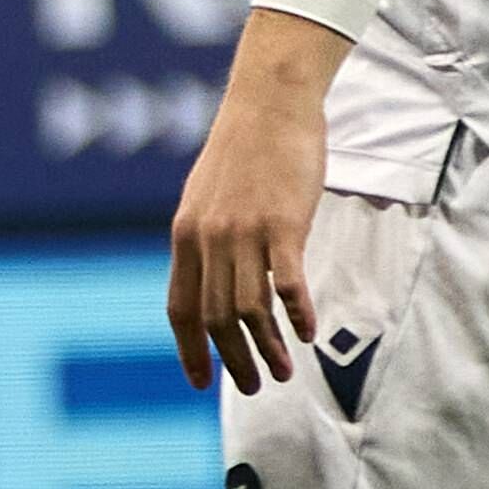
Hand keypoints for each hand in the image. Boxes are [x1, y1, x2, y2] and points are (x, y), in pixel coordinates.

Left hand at [166, 12, 339, 393]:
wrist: (268, 102)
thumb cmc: (244, 149)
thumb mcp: (206, 196)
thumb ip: (205, 238)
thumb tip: (210, 281)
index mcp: (185, 234)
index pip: (179, 307)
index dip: (189, 349)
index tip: (200, 382)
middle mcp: (208, 237)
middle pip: (215, 317)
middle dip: (235, 360)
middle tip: (256, 386)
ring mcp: (244, 231)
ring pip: (250, 308)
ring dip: (268, 348)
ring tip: (286, 372)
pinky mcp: (283, 222)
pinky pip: (286, 283)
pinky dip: (297, 314)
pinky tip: (308, 333)